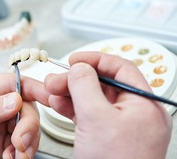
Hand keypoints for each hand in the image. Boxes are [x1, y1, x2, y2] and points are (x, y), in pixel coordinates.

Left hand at [0, 73, 48, 158]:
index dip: (36, 88)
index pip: (15, 83)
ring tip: (16, 155)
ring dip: (27, 142)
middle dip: (29, 125)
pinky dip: (20, 154)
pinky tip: (11, 158)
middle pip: (26, 107)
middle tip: (20, 141)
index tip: (50, 98)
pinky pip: (18, 147)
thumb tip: (14, 101)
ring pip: (26, 129)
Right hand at [44, 52, 171, 158]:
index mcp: (144, 105)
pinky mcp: (106, 136)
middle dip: (76, 79)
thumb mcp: (96, 119)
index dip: (96, 60)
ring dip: (71, 93)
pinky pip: (89, 114)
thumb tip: (79, 67)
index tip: (75, 59)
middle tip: (56, 79)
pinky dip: (72, 107)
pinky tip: (59, 104)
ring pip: (93, 99)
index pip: (121, 69)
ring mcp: (120, 126)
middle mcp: (135, 114)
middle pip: (103, 84)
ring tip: (52, 91)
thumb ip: (85, 86)